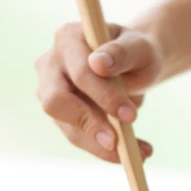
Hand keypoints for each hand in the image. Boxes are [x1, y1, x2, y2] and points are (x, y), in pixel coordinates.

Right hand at [35, 22, 162, 162]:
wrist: (135, 64)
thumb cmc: (136, 52)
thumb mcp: (139, 47)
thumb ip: (122, 52)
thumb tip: (98, 64)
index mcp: (68, 38)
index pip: (79, 73)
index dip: (104, 96)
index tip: (131, 116)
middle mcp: (51, 63)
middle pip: (56, 102)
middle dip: (90, 125)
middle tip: (119, 143)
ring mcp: (50, 91)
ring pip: (68, 127)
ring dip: (102, 145)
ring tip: (140, 153)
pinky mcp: (61, 115)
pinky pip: (79, 137)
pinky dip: (105, 149)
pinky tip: (135, 151)